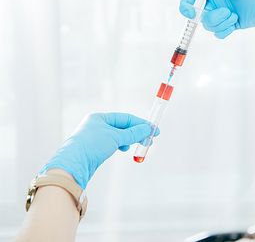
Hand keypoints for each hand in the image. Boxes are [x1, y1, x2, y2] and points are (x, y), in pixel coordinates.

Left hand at [40, 113, 156, 188]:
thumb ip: (133, 133)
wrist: (74, 165)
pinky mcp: (95, 149)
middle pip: (122, 127)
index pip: (125, 118)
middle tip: (150, 139)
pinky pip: (113, 144)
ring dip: (130, 140)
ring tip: (140, 145)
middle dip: (137, 133)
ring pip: (118, 136)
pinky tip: (126, 148)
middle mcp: (97, 125)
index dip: (140, 123)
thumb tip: (148, 129)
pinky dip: (121, 145)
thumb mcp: (116, 137)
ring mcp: (95, 138)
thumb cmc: (91, 146)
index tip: (153, 129)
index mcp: (99, 117)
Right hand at [179, 0, 254, 38]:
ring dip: (220, 23)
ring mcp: (223, 14)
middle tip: (226, 12)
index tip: (190, 13)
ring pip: (209, 25)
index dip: (186, 6)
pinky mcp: (231, 24)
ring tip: (234, 16)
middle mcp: (216, 1)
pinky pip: (218, 33)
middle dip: (211, 16)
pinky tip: (235, 22)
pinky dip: (224, 30)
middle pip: (199, 15)